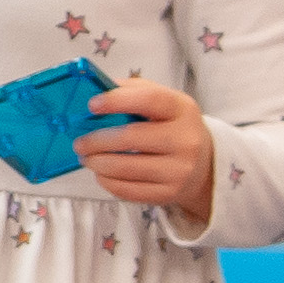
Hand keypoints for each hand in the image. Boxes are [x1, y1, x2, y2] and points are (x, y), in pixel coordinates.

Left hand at [77, 79, 215, 232]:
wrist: (204, 165)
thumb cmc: (172, 126)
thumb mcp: (164, 101)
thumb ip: (133, 90)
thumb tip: (96, 89)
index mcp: (181, 109)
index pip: (150, 100)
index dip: (117, 101)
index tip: (92, 105)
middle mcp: (184, 140)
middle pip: (131, 138)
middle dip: (96, 140)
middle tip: (79, 143)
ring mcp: (178, 170)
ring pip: (125, 168)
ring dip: (96, 163)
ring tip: (87, 158)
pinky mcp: (169, 193)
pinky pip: (128, 190)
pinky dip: (106, 181)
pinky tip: (101, 173)